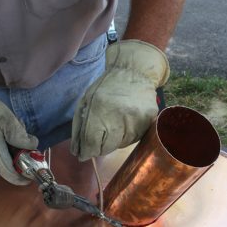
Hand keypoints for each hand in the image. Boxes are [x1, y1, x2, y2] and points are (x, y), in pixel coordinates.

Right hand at [0, 75, 37, 184]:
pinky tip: (6, 126)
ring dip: (13, 145)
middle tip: (28, 138)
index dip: (19, 178)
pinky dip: (5, 141)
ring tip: (16, 124)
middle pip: (7, 162)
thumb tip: (32, 146)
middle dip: (20, 154)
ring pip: (2, 154)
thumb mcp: (6, 118)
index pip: (7, 172)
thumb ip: (19, 134)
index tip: (29, 178)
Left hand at [71, 40, 168, 160]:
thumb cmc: (106, 87)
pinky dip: (125, 136)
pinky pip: (133, 140)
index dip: (86, 151)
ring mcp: (136, 120)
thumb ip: (79, 127)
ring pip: (120, 145)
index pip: (91, 142)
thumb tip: (78, 152)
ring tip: (114, 124)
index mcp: (99, 108)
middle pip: (106, 148)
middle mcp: (119, 116)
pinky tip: (124, 123)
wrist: (134, 72)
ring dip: (113, 141)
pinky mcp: (148, 121)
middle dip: (98, 147)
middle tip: (98, 138)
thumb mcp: (86, 101)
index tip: (83, 154)